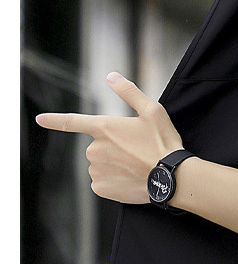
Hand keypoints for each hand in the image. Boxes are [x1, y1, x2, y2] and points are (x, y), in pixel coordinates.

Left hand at [35, 72, 184, 204]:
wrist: (172, 176)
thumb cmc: (163, 143)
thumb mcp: (152, 111)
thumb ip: (129, 92)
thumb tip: (111, 76)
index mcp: (105, 128)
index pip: (73, 121)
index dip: (54, 120)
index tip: (40, 119)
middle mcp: (95, 149)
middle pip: (98, 146)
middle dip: (113, 148)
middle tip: (137, 151)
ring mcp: (96, 169)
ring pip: (100, 164)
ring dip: (114, 165)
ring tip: (136, 166)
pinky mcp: (101, 187)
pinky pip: (102, 182)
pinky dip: (114, 180)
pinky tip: (130, 178)